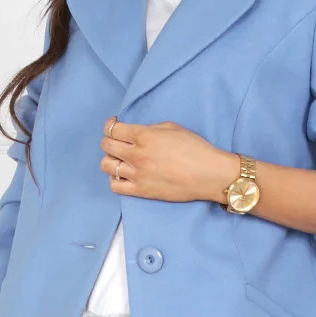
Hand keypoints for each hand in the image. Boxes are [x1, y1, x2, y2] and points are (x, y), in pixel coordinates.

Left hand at [99, 117, 237, 203]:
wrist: (209, 175)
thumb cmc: (195, 149)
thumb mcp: (172, 128)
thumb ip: (149, 129)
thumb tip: (136, 134)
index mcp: (144, 136)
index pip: (113, 129)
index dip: (110, 125)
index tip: (114, 125)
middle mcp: (137, 155)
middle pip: (106, 146)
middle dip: (108, 140)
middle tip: (116, 141)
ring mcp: (137, 174)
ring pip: (106, 166)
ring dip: (110, 159)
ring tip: (119, 159)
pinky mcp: (141, 191)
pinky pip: (115, 186)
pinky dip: (114, 179)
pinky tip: (123, 175)